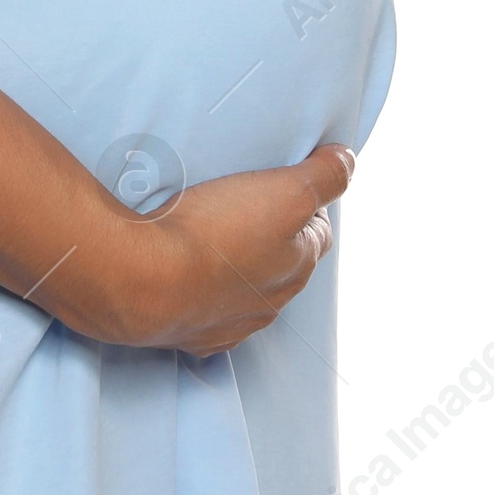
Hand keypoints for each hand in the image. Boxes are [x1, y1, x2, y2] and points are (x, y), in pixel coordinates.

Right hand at [67, 143, 354, 352]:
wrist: (146, 282)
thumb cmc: (214, 233)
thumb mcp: (283, 192)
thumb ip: (323, 176)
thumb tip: (348, 160)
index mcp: (296, 265)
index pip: (319, 231)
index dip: (308, 204)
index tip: (288, 184)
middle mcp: (272, 301)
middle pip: (286, 263)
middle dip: (276, 236)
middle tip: (250, 205)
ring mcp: (233, 323)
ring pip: (250, 291)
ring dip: (241, 268)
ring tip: (215, 235)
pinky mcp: (195, 334)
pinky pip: (212, 315)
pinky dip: (209, 297)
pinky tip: (192, 279)